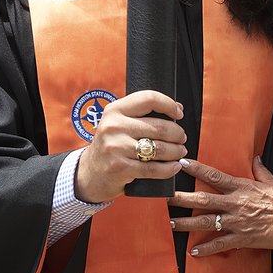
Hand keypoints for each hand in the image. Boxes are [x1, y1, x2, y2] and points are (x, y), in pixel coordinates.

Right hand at [73, 90, 185, 204]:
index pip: (149, 98)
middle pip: (159, 126)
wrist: (90, 174)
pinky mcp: (120, 168)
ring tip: (180, 151)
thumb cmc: (112, 145)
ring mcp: (116, 148)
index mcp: (114, 110)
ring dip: (176, 151)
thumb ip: (142, 114)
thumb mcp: (119, 124)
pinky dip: (169, 169)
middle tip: (181, 138)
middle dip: (177, 134)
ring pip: (160, 148)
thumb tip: (178, 107)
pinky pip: (154, 169)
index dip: (169, 104)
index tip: (178, 114)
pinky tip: (174, 166)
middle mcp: (113, 126)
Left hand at [168, 157, 272, 255]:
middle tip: (164, 198)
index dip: (197, 169)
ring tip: (170, 224)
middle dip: (181, 199)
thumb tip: (255, 158)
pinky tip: (193, 252)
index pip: (214, 176)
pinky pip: (220, 244)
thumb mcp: (271, 181)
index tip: (181, 164)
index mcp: (241, 187)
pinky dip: (206, 249)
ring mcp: (237, 222)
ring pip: (205, 222)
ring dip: (186, 224)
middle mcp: (235, 203)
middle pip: (202, 200)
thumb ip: (259, 170)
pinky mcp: (242, 238)